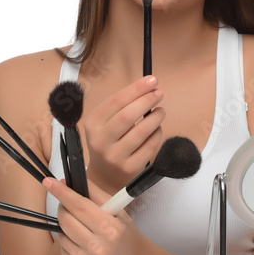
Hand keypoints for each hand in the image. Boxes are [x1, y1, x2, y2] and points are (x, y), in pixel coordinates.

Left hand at [43, 177, 149, 254]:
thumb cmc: (124, 234)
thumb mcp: (118, 211)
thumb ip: (96, 194)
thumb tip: (70, 183)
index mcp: (110, 229)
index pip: (80, 206)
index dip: (62, 192)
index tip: (49, 182)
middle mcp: (97, 247)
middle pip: (66, 218)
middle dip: (64, 206)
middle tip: (71, 204)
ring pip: (61, 232)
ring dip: (67, 224)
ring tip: (83, 226)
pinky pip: (61, 246)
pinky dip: (68, 239)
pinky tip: (81, 241)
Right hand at [82, 75, 165, 193]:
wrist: (104, 174)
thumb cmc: (108, 140)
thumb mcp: (103, 123)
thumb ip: (121, 105)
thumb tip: (148, 86)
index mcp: (92, 124)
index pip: (116, 101)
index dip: (136, 89)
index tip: (152, 80)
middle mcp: (100, 140)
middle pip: (128, 115)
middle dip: (147, 100)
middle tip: (159, 93)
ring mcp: (115, 156)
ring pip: (141, 131)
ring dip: (156, 117)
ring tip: (161, 111)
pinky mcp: (129, 168)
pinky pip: (149, 146)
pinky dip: (157, 134)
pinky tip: (157, 128)